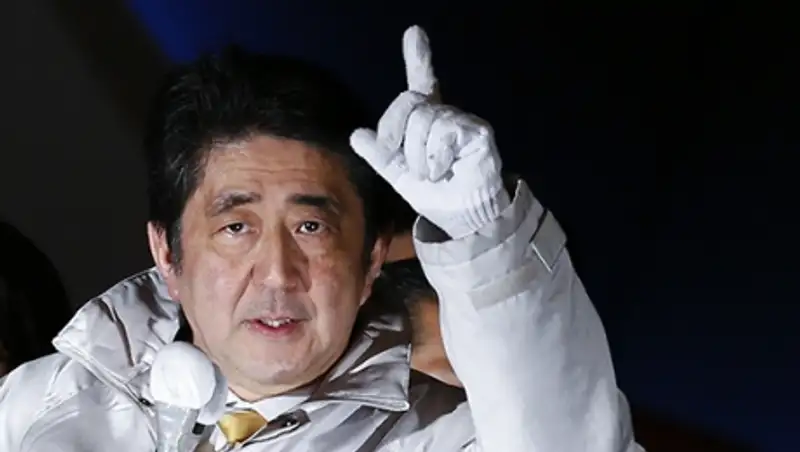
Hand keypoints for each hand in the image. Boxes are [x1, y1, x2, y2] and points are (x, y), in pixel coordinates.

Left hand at [350, 26, 508, 238]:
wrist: (459, 217)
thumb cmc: (433, 193)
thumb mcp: (396, 174)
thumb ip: (379, 153)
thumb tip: (357, 134)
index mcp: (424, 119)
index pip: (421, 82)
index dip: (419, 56)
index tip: (414, 32)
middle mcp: (443, 114)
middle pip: (407, 101)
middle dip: (394, 132)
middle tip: (403, 165)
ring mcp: (460, 121)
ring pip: (423, 121)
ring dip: (417, 157)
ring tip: (430, 174)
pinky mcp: (477, 132)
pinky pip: (443, 133)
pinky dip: (434, 158)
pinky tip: (443, 171)